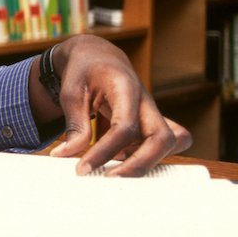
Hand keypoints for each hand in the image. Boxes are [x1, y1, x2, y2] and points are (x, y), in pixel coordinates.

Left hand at [42, 35, 192, 175]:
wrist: (98, 57)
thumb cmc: (84, 71)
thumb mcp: (71, 92)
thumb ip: (74, 124)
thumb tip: (66, 155)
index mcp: (125, 88)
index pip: (124, 127)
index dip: (105, 152)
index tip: (83, 168)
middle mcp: (147, 102)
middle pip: (162, 139)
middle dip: (140, 165)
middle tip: (109, 180)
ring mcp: (153, 113)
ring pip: (171, 143)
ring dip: (146, 161)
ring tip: (112, 168)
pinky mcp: (152, 123)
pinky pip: (164, 144)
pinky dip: (148, 156)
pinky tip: (120, 159)